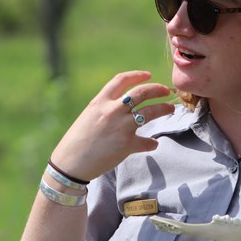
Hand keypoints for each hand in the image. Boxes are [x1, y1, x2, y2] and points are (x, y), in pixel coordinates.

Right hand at [50, 71, 174, 181]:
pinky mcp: (126, 145)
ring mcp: (121, 127)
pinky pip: (147, 142)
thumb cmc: (77, 141)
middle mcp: (112, 110)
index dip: (137, 75)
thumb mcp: (88, 116)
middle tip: (166, 90)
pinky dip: (152, 143)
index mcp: (100, 102)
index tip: (148, 75)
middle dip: (157, 89)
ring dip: (164, 108)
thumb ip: (105, 108)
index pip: (121, 80)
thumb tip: (123, 105)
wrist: (69, 164)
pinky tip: (153, 144)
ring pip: (151, 111)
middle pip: (141, 92)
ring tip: (171, 109)